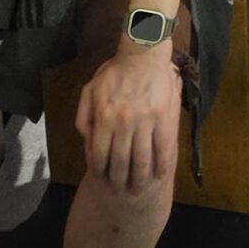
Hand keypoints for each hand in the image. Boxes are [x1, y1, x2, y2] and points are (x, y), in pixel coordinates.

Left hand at [75, 31, 181, 191]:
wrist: (143, 55)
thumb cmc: (115, 72)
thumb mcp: (90, 90)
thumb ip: (84, 116)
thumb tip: (87, 140)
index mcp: (104, 117)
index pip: (100, 155)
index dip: (101, 172)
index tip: (102, 180)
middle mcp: (124, 123)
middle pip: (121, 163)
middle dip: (119, 181)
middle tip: (120, 192)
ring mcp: (146, 122)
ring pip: (143, 160)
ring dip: (140, 180)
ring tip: (138, 189)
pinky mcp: (164, 119)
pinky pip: (164, 149)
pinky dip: (162, 166)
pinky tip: (159, 175)